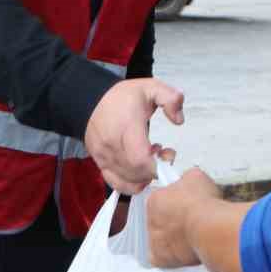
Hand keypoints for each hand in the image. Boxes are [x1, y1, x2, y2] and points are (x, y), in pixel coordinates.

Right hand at [85, 78, 184, 193]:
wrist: (91, 100)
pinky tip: (141, 174)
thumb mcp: (151, 87)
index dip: (157, 165)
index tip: (168, 155)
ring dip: (145, 175)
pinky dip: (131, 184)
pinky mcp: (100, 163)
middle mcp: (112, 144)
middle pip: (135, 172)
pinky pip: (115, 183)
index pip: (140, 159)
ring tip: (151, 157)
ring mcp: (104, 156)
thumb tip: (179, 120)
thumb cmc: (123, 97)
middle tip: (164, 153)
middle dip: (155, 169)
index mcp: (126, 126)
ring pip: (127, 179)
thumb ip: (171, 99)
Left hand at [146, 168, 221, 268]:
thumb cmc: (203, 203)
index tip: (187, 205)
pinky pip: (163, 259)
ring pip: (161, 240)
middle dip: (174, 221)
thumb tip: (188, 181)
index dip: (176, 203)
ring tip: (192, 237)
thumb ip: (186, 179)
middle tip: (191, 221)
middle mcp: (150, 220)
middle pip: (161, 221)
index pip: (161, 200)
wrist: (209, 228)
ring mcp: (154, 241)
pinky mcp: (161, 258)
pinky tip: (185, 252)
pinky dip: (172, 257)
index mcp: (155, 200)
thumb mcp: (196, 176)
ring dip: (174, 239)